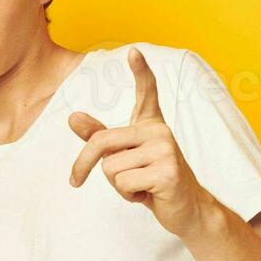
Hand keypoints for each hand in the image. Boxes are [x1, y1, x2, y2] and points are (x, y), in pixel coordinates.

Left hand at [68, 47, 210, 236]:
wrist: (188, 209)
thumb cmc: (152, 181)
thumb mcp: (124, 157)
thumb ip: (99, 137)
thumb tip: (72, 116)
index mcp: (151, 124)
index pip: (147, 92)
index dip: (141, 71)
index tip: (134, 51)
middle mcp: (160, 131)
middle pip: (101, 141)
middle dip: (83, 164)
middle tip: (75, 181)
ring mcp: (166, 150)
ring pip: (110, 167)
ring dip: (116, 185)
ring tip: (139, 185)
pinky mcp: (168, 172)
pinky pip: (123, 183)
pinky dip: (128, 195)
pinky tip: (148, 194)